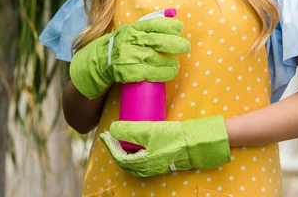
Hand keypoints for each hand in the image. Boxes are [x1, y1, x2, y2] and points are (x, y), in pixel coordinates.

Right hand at [70, 17, 189, 98]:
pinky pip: (147, 73)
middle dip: (173, 43)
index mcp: (132, 29)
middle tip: (185, 46)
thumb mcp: (131, 31)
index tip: (179, 27)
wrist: (96, 63)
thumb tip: (172, 12)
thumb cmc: (119, 45)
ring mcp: (128, 56)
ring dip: (168, 62)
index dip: (167, 25)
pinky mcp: (126, 71)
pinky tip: (169, 73)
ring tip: (176, 65)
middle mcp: (130, 41)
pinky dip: (161, 74)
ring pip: (153, 58)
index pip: (152, 24)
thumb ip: (150, 23)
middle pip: (156, 40)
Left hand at [100, 116, 230, 176]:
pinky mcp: (161, 162)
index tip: (105, 135)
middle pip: (124, 161)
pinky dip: (134, 153)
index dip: (110, 146)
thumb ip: (128, 129)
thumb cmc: (170, 137)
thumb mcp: (147, 130)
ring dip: (124, 151)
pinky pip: (142, 160)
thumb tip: (112, 129)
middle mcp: (146, 168)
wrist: (193, 144)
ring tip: (122, 138)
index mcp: (141, 163)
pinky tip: (138, 143)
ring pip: (133, 162)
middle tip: (111, 136)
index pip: (118, 157)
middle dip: (115, 148)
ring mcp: (154, 167)